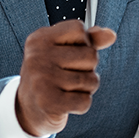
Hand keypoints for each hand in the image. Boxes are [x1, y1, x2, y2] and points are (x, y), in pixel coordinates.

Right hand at [15, 20, 116, 135]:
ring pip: (91, 80)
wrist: (27, 109)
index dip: (83, 43)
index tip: (67, 54)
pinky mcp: (48, 103)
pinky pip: (85, 101)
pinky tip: (66, 103)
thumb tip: (110, 35)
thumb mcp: (66, 50)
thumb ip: (90, 40)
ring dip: (86, 88)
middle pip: (91, 55)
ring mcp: (41, 79)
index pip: (79, 29)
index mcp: (39, 38)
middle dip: (88, 68)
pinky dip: (81, 104)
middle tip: (67, 76)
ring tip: (67, 89)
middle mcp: (37, 56)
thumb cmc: (51, 74)